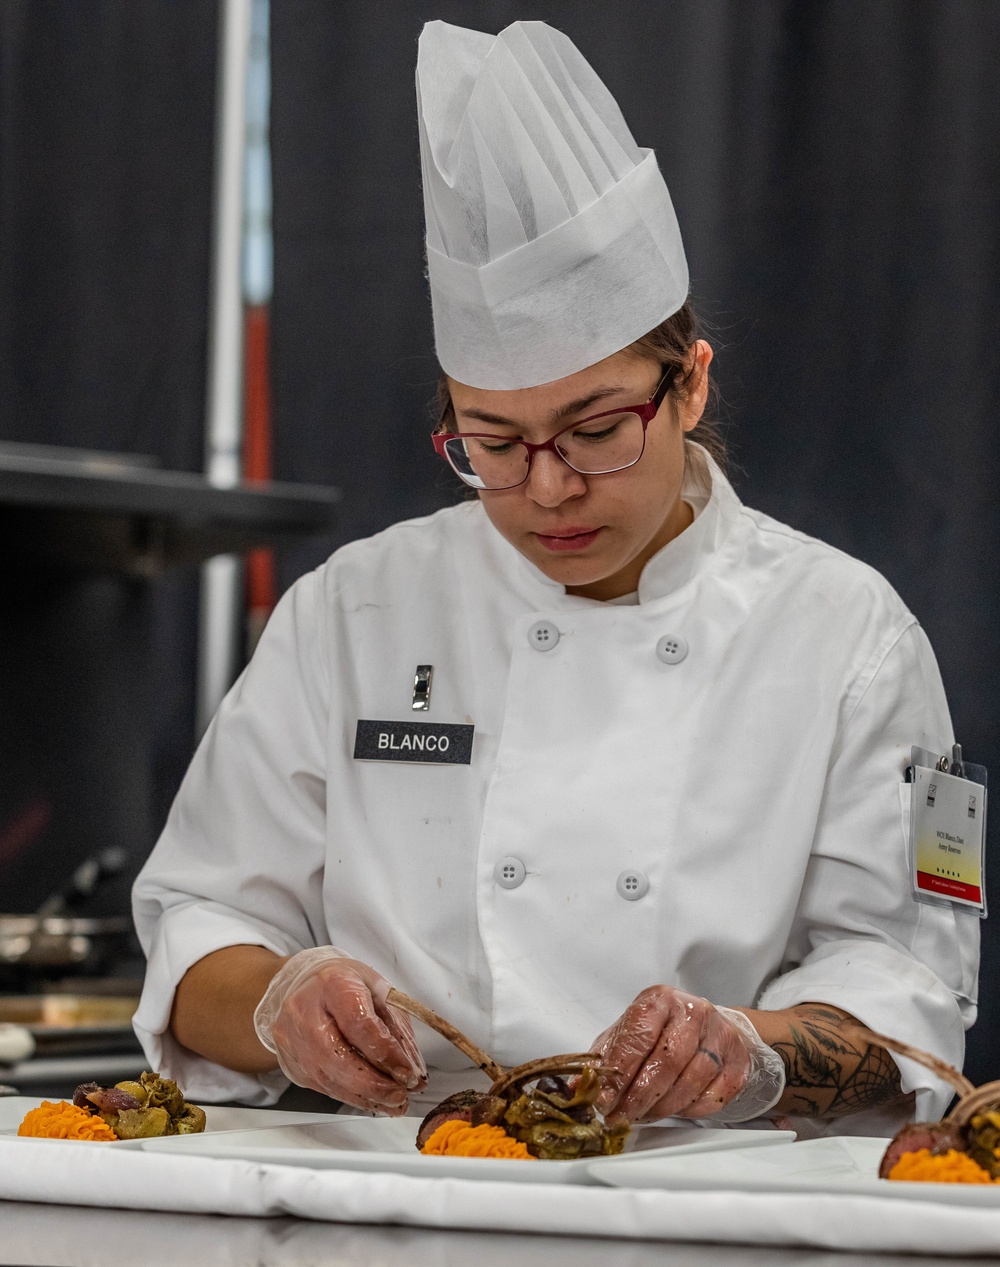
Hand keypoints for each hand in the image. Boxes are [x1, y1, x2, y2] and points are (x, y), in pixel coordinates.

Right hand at [254, 949, 426, 1114]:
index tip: (409, 1073)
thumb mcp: (378, 990)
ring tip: (394, 1103)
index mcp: (332, 984)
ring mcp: (293, 1040)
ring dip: (366, 1096)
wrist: (302, 985)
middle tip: (402, 1095)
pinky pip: (323, 1086)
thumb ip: (396, 1029)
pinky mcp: (291, 1062)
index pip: (359, 1024)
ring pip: (330, 1079)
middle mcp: (304, 1012)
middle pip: (338, 1057)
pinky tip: (372, 1099)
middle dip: (375, 1084)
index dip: (387, 1053)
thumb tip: (413, 1070)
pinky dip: (351, 1096)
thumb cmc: (344, 985)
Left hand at [593, 986, 750, 1122]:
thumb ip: (603, 1059)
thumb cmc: (661, 1032)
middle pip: (666, 1061)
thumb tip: (577, 1088)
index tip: (605, 1099)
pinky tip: (677, 1108)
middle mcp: (692, 1011)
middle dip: (639, 1097)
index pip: (637, 1036)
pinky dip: (691, 1109)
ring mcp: (720, 1034)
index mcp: (659, 1000)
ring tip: (646, 1114)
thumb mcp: (627, 1034)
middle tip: (622, 1117)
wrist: (708, 1027)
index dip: (619, 1072)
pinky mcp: (739, 1059)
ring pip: (691, 1082)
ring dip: (663, 1107)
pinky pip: (714, 1095)